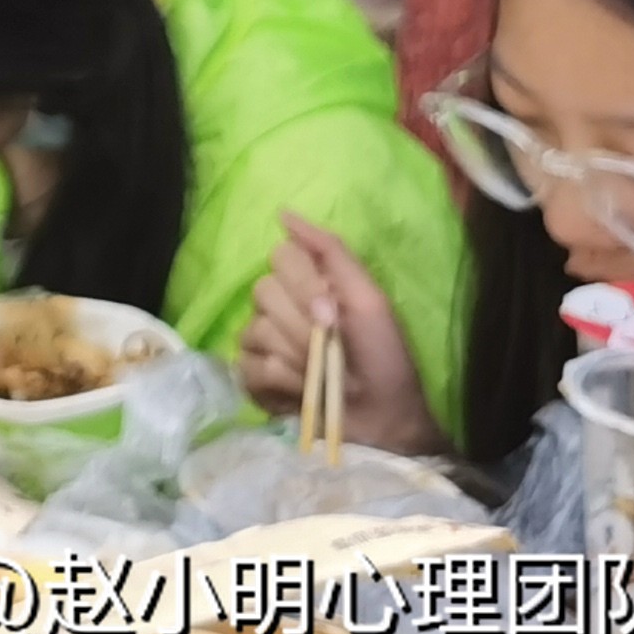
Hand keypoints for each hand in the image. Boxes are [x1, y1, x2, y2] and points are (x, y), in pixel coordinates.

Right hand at [240, 211, 443, 454]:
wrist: (385, 419)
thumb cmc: (384, 359)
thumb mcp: (369, 300)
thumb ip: (331, 251)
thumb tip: (284, 213)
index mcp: (308, 283)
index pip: (280, 257)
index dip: (305, 286)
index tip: (334, 311)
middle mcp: (278, 306)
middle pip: (263, 291)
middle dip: (303, 326)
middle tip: (331, 346)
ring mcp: (261, 342)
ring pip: (256, 330)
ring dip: (297, 358)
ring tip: (320, 375)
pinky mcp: (252, 378)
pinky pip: (248, 365)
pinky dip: (280, 381)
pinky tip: (301, 391)